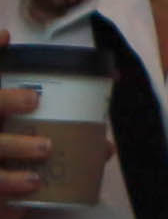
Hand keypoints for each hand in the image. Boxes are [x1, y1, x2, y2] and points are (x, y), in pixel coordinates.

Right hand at [0, 35, 43, 204]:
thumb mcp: (29, 151)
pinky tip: (34, 182)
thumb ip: (60, 146)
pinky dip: (11, 181)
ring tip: (46, 146)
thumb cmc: (12, 175)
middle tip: (34, 99)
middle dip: (4, 99)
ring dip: (15, 144)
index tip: (6, 36)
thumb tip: (105, 143)